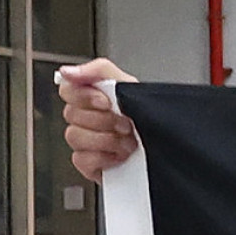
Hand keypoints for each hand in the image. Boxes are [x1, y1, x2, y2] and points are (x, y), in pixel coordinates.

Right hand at [57, 58, 138, 180]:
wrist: (168, 147)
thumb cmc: (148, 116)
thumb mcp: (129, 85)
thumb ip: (99, 71)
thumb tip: (68, 71)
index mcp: (91, 97)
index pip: (67, 89)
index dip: (84, 96)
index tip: (106, 102)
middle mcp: (85, 118)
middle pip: (71, 114)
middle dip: (104, 119)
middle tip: (125, 124)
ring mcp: (85, 142)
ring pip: (74, 136)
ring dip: (106, 139)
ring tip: (128, 141)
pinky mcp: (89, 164)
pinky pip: (81, 159)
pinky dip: (103, 158)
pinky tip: (120, 156)